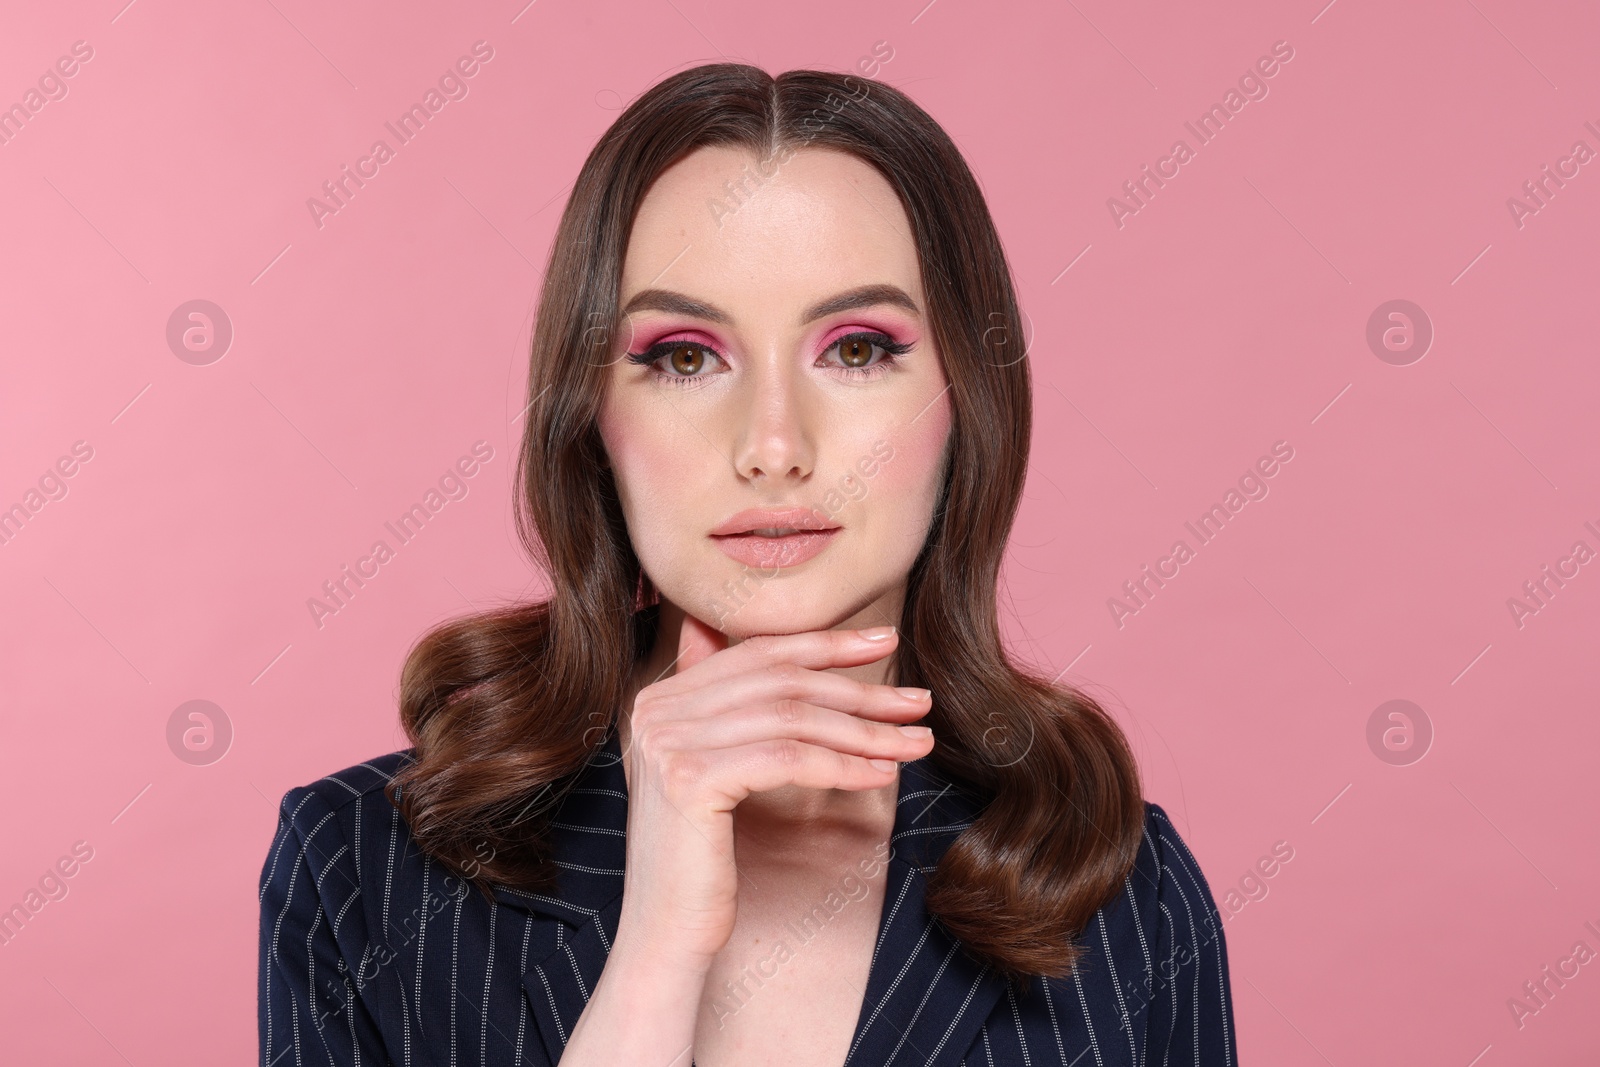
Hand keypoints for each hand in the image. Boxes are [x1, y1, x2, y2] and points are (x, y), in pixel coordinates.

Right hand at [611, 613, 934, 969]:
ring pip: (793, 718)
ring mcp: (668, 742)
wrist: (668, 932)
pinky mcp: (691, 779)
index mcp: (661, 696)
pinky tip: (882, 775)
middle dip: (859, 689)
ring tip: (915, 742)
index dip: (827, 644)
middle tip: (917, 701)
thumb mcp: (719, 769)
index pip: (759, 652)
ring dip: (865, 731)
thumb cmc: (705, 858)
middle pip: (781, 682)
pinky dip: (843, 764)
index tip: (886, 641)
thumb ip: (735, 708)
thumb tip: (780, 645)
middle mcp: (656, 708)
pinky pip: (788, 758)